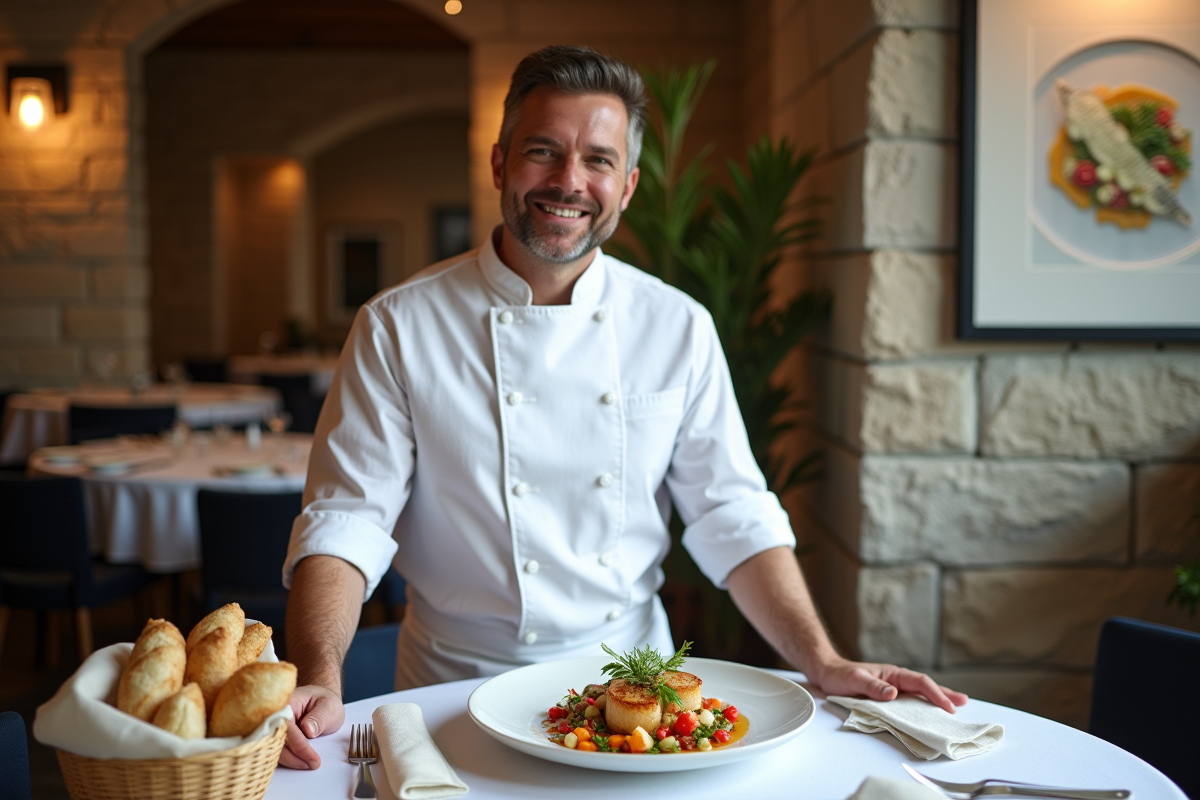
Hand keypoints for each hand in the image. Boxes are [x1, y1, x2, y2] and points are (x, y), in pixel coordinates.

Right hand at [279, 684, 344, 768]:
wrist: (322, 703)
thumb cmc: (325, 702)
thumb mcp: (329, 707)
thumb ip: (320, 717)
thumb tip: (308, 730)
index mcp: (288, 704)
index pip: (287, 727)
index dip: (298, 745)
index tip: (312, 758)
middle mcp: (275, 716)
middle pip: (276, 741)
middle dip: (293, 757)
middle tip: (313, 764)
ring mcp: (273, 728)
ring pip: (274, 749)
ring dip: (290, 760)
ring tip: (310, 764)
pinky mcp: (275, 738)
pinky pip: (276, 751)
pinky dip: (287, 759)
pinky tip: (300, 763)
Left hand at [808, 657, 968, 713]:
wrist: (826, 672)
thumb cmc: (839, 675)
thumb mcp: (854, 680)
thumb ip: (872, 686)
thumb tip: (894, 693)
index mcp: (892, 673)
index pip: (919, 682)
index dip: (935, 694)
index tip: (948, 706)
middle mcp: (896, 679)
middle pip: (925, 686)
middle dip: (944, 694)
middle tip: (963, 703)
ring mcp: (893, 687)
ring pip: (920, 693)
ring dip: (937, 699)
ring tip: (956, 705)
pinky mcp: (888, 695)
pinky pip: (910, 700)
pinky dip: (923, 704)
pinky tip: (929, 710)